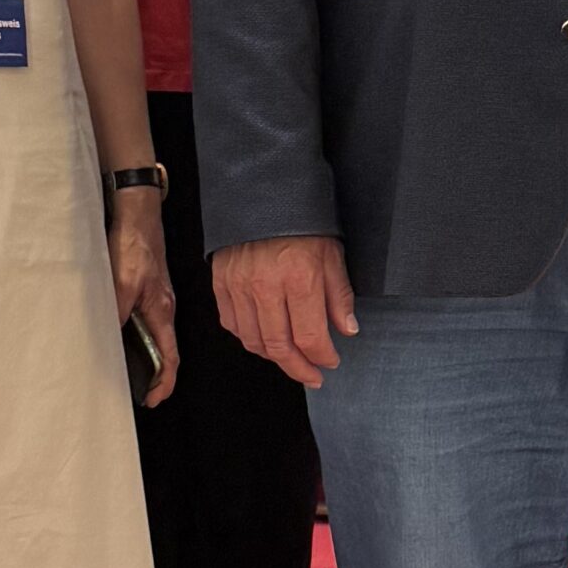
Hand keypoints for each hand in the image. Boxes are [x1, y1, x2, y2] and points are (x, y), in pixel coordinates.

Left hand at [107, 193, 180, 409]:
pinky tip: (117, 339)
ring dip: (144, 358)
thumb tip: (110, 339)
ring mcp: (154, 299)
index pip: (170, 357)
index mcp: (163, 311)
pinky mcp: (143, 290)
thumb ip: (117, 312)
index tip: (153, 400)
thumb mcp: (121, 282)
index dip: (164, 382)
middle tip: (139, 394)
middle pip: (164, 351)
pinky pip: (142, 322)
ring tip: (128, 374)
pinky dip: (134, 339)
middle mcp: (162, 308)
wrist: (137, 214)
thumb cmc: (135, 244)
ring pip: (153, 337)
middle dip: (155, 376)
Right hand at [212, 233, 356, 387]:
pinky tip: (265, 338)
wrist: (263, 191)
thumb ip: (339, 295)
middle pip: (279, 346)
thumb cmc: (302, 221)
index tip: (330, 362)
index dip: (322, 356)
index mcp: (299, 277)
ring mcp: (238, 285)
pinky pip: (232, 324)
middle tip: (312, 375)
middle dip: (299, 368)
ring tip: (291, 359)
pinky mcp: (220, 283)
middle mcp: (265, 286)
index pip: (310, 336)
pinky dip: (249, 338)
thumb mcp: (332, 253)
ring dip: (274, 357)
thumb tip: (347, 330)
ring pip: (253, 341)